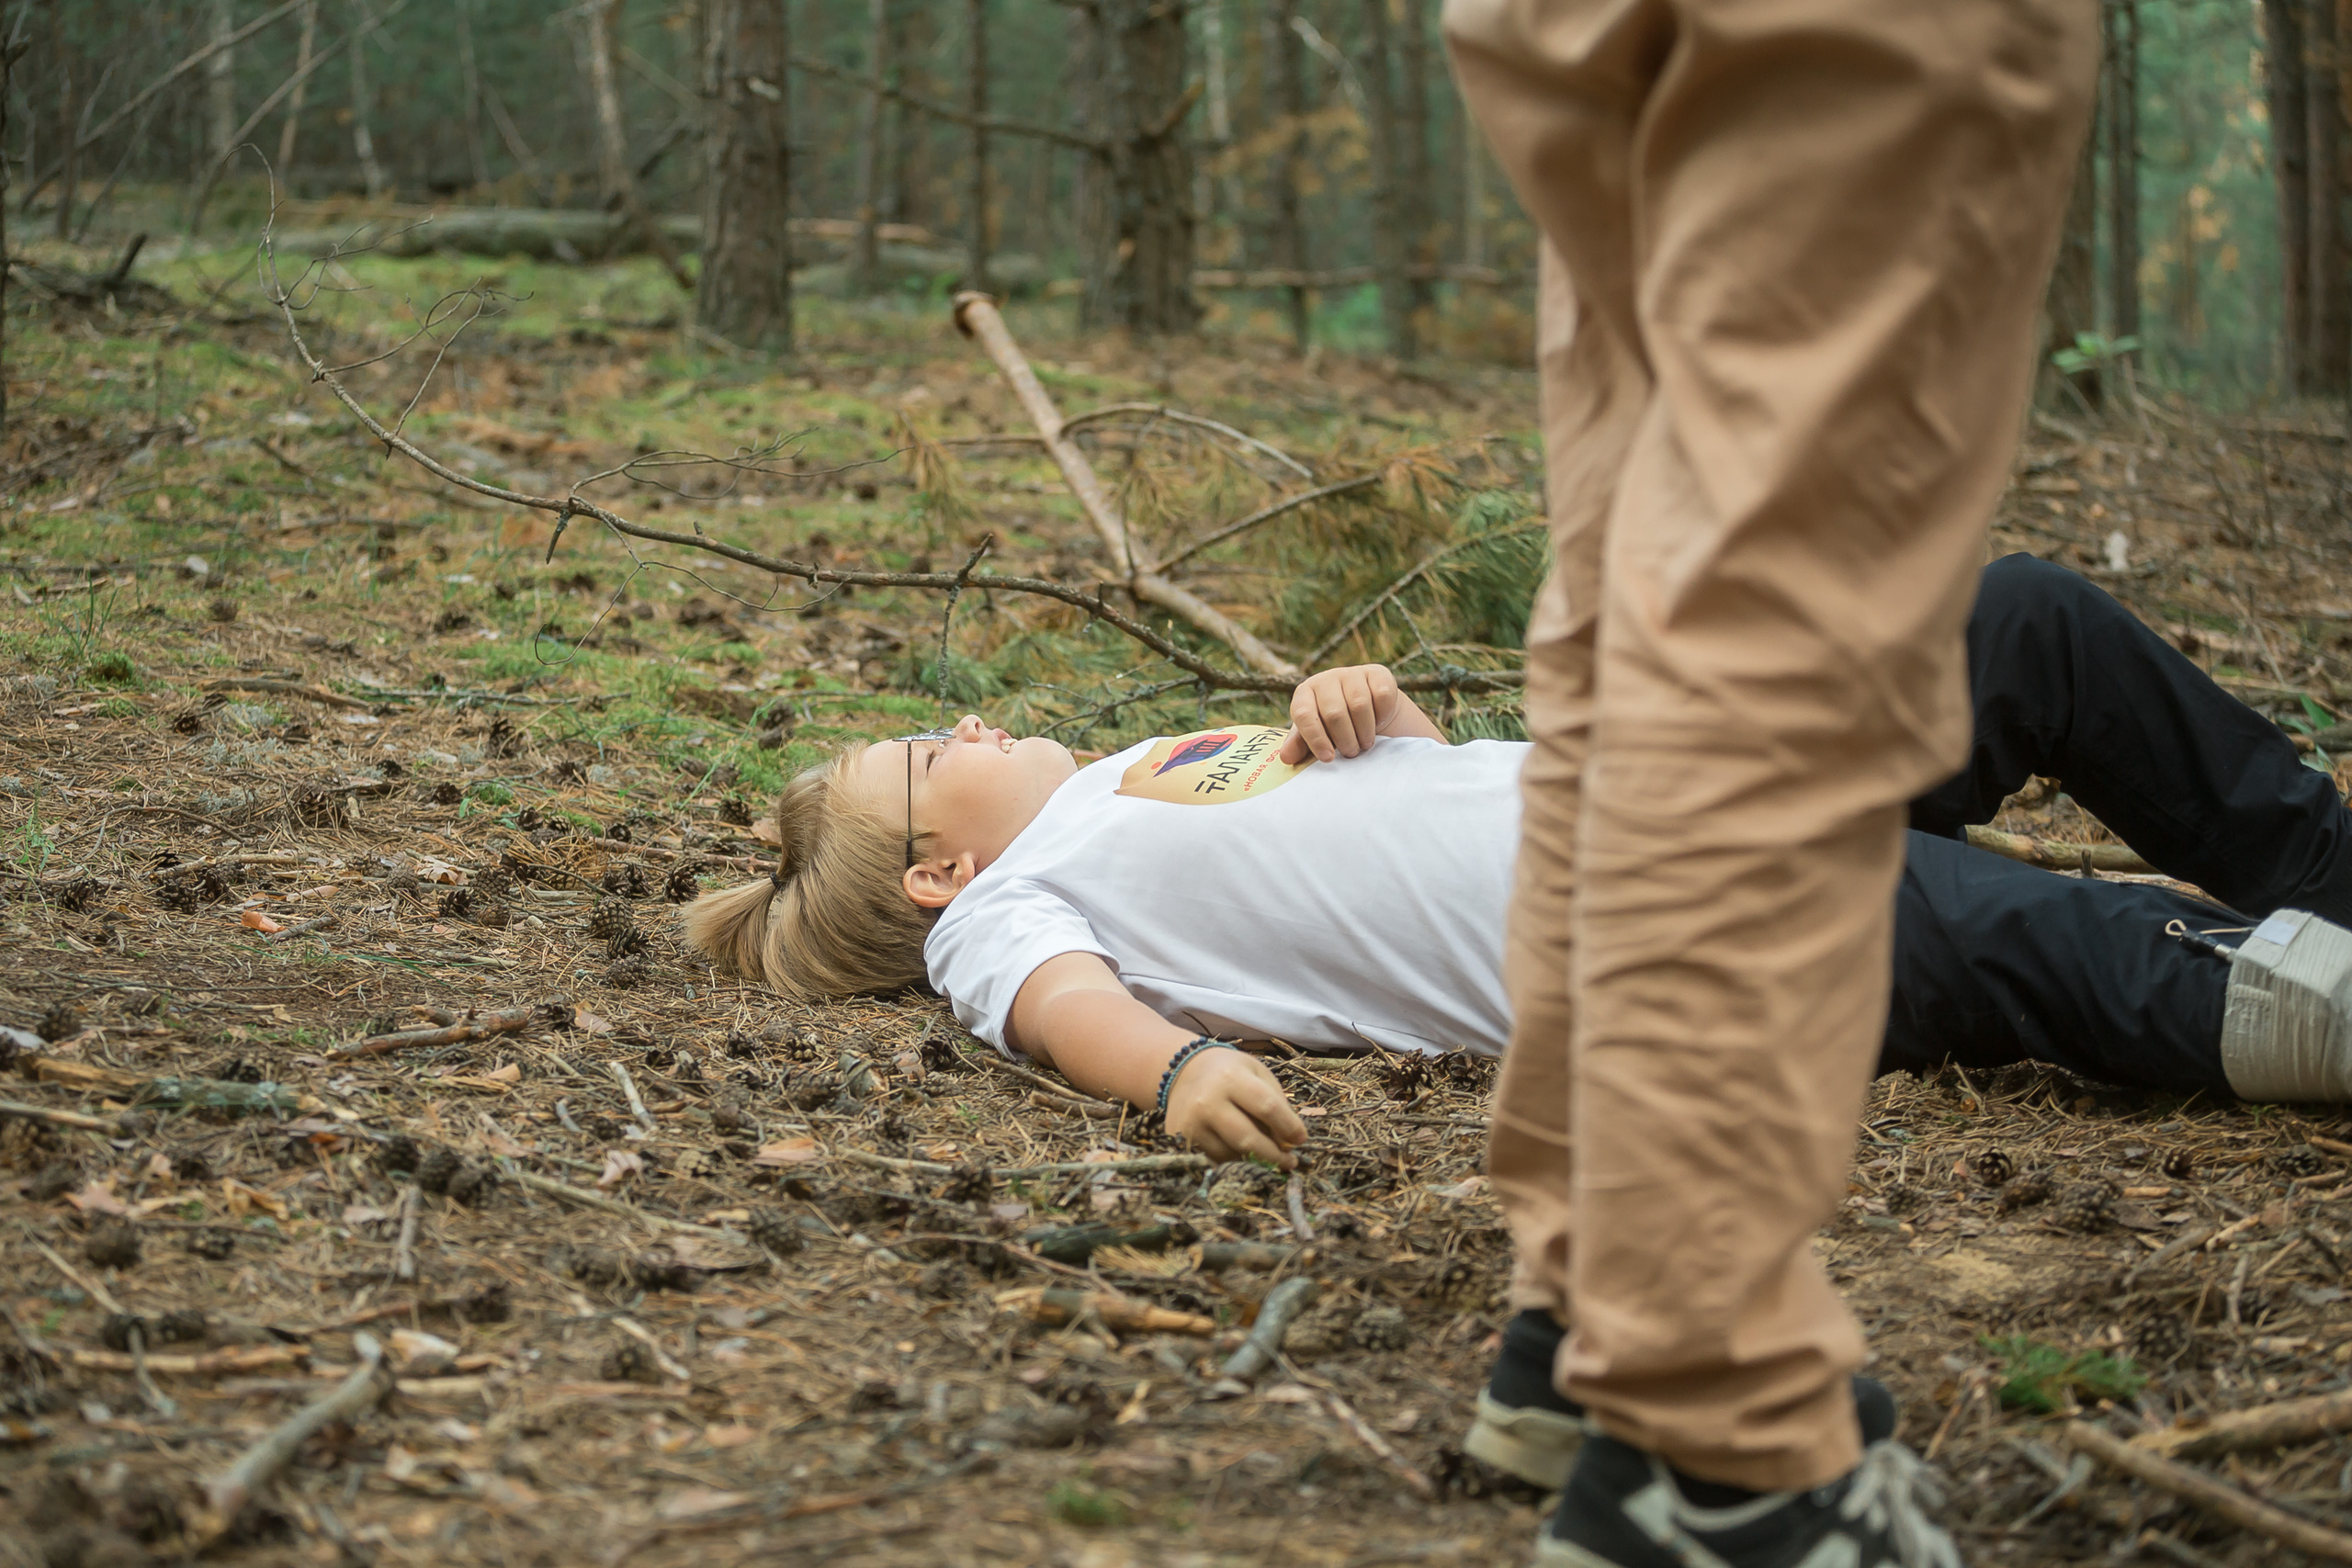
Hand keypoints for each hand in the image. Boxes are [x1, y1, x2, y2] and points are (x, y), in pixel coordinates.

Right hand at [1163, 1049, 1308, 1167]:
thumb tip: (1290, 1141)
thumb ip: (1276, 1102)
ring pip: (1231, 1155)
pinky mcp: (1181, 1140)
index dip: (1289, 1127)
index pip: (1267, 1108)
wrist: (1182, 1070)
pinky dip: (1234, 1160)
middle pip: (1248, 1139)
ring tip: (1267, 1154)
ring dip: (1254, 1160)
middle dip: (1275, 1155)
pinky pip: (1214, 1159)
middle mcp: (1208, 1102)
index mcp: (1231, 1078)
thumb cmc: (1228, 1072)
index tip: (1301, 1139)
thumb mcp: (1256, 1073)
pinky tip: (1242, 1152)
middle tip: (1290, 1161)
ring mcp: (1192, 1124)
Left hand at [1278, 664, 1403, 763]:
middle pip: (1334, 713)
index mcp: (1305, 694)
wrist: (1369, 710)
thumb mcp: (1317, 736)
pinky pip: (1381, 695)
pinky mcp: (1376, 673)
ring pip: (1359, 705)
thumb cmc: (1335, 727)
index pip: (1304, 714)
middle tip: (1352, 753)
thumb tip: (1286, 757)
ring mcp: (1351, 673)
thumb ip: (1301, 745)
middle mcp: (1326, 679)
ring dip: (1364, 732)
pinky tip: (1378, 722)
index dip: (1315, 739)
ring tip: (1364, 743)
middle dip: (1345, 740)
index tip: (1328, 758)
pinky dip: (1382, 715)